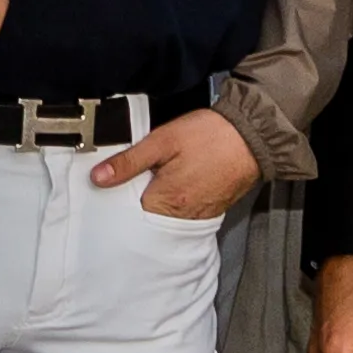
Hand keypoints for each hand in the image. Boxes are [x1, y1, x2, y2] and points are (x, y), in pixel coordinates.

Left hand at [93, 105, 264, 224]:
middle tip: (131, 179)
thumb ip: (129, 162)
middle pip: (146, 218)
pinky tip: (172, 182)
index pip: (128, 214)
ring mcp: (199, 214)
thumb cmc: (210, 135)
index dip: (116, 200)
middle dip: (135, 202)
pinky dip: (174, 201)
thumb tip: (98, 178)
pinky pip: (184, 212)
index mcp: (167, 202)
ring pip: (165, 216)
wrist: (254, 135)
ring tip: (153, 179)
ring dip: (155, 202)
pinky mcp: (211, 209)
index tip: (109, 187)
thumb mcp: (161, 141)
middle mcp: (184, 216)